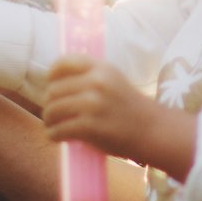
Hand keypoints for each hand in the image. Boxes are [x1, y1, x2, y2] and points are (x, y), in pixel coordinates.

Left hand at [41, 56, 190, 169]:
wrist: (152, 131)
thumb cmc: (129, 108)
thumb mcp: (113, 82)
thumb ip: (90, 78)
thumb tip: (54, 85)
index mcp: (101, 68)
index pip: (63, 63)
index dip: (52, 75)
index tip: (51, 85)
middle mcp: (96, 82)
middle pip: (53, 90)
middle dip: (50, 104)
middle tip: (54, 115)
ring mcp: (92, 104)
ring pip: (52, 110)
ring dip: (49, 121)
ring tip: (54, 126)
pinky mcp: (89, 126)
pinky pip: (58, 130)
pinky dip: (53, 135)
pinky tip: (57, 137)